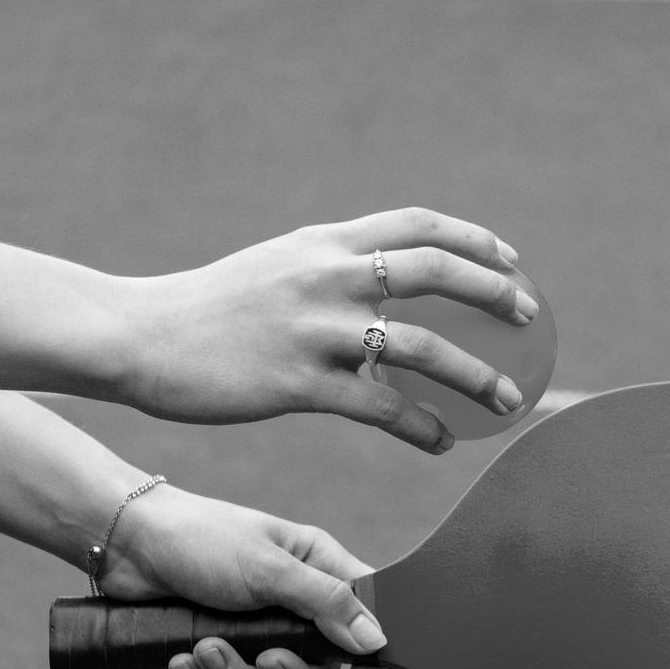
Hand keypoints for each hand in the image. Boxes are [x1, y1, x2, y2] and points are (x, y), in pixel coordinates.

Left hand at [99, 485, 384, 668]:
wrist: (126, 541)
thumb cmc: (203, 538)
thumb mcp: (270, 569)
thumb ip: (326, 603)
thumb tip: (377, 640)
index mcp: (316, 567)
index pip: (363, 612)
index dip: (366, 651)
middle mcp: (290, 599)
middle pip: (314, 662)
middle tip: (263, 662)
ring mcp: (250, 625)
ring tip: (203, 650)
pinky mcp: (212, 643)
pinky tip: (180, 662)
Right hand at [122, 207, 536, 451]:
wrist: (139, 337)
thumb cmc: (207, 310)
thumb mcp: (274, 270)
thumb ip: (328, 272)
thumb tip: (376, 288)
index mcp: (323, 242)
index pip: (417, 224)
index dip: (474, 240)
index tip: (511, 260)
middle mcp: (326, 275)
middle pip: (436, 271)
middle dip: (495, 292)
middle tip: (531, 317)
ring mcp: (315, 328)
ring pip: (422, 347)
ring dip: (477, 375)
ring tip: (508, 401)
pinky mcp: (298, 383)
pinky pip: (380, 408)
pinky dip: (421, 426)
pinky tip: (443, 444)